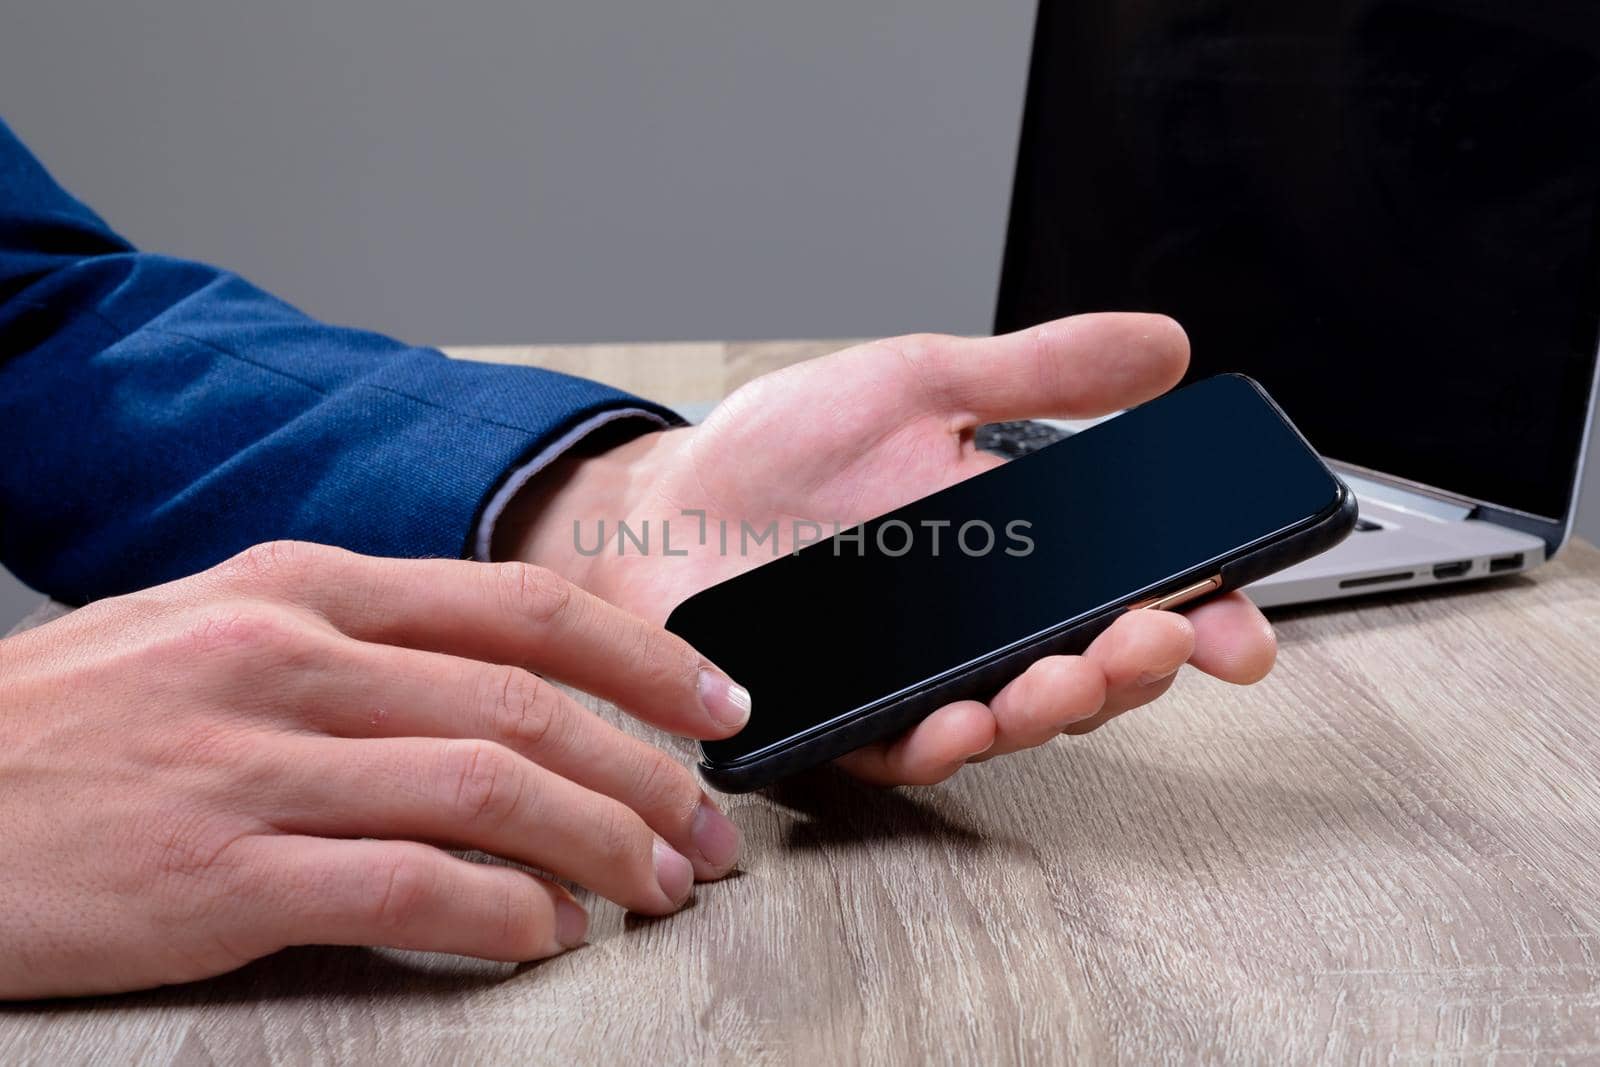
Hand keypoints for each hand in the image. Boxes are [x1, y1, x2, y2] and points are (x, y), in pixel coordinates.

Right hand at [0, 542, 748, 997]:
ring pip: (491, 792)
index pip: (521, 608)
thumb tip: (501, 692)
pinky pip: (410, 887)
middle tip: (707, 831)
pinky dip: (505, 913)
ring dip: (603, 845)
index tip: (717, 703)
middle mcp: (290, 658)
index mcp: (301, 586)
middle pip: (528, 707)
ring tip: (657, 887)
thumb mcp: (211, 626)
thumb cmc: (70, 720)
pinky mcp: (217, 875)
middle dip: (648, 773)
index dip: (642, 658)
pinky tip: (550, 934)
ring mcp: (253, 763)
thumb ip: (355, 643)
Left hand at [499, 313, 1276, 784]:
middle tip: (1155, 640)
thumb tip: (1163, 347)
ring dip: (1054, 708)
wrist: (665, 503)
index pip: (1127, 596)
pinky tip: (963, 720)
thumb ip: (1041, 371)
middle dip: (1135, 666)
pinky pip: (906, 747)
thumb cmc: (779, 452)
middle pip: (1089, 670)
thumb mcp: (923, 383)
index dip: (1198, 620)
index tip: (1239, 627)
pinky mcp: (846, 717)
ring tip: (1069, 676)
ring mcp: (915, 679)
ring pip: (1012, 719)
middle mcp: (975, 627)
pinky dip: (942, 741)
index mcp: (1012, 553)